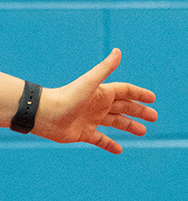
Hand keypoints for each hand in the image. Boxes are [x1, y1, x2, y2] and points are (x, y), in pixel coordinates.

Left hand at [34, 49, 157, 153]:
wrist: (44, 115)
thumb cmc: (66, 97)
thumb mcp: (89, 83)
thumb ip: (104, 68)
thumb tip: (118, 51)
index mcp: (101, 93)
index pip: (125, 91)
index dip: (139, 94)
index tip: (153, 98)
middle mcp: (97, 106)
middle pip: (123, 108)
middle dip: (139, 111)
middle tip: (155, 117)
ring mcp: (90, 120)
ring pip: (115, 123)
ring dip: (129, 127)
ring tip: (143, 132)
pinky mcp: (83, 133)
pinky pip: (100, 140)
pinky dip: (109, 144)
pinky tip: (119, 149)